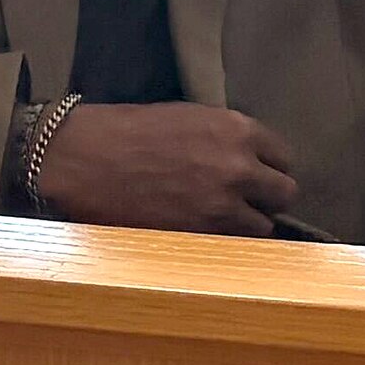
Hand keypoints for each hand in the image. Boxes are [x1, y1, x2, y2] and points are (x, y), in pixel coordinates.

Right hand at [34, 103, 299, 236]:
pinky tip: (204, 233)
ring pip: (263, 227)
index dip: (270, 168)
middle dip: (268, 198)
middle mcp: (238, 167)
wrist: (80, 158)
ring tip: (220, 221)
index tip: (257, 176)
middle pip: (284, 194)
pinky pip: (232, 247)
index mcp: (237, 129)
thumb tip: (249, 158)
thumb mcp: (188, 117)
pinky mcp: (198, 235)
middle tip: (246, 201)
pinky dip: (224, 243)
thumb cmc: (127, 131)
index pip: (284, 157)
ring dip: (247, 225)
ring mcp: (221, 205)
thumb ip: (226, 138)